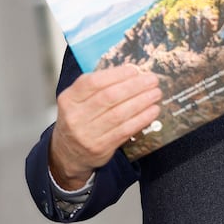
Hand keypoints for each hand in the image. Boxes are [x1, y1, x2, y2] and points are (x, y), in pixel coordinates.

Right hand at [49, 65, 161, 189]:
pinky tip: (153, 110)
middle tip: (152, 80)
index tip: (134, 70)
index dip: (116, 74)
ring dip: (142, 101)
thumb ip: (99, 86)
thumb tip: (132, 72)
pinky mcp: (100, 147)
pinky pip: (125, 130)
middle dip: (135, 86)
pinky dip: (142, 118)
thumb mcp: (79, 100)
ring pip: (119, 114)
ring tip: (156, 93)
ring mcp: (87, 134)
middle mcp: (75, 117)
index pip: (93, 82)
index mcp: (69, 99)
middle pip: (109, 97)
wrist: (68, 153)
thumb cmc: (79, 119)